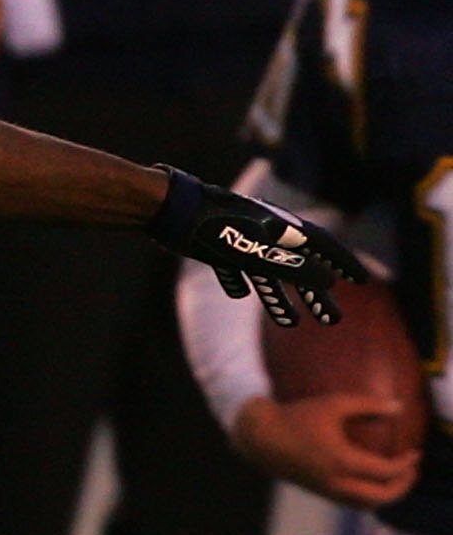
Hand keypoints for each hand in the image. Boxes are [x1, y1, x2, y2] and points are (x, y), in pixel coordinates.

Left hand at [149, 169, 369, 327]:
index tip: (362, 280)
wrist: (172, 211)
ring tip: (292, 323)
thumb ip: (293, 267)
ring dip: (280, 298)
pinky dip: (239, 281)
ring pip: (267, 274)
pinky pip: (232, 268)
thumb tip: (329, 281)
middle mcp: (267, 233)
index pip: (324, 248)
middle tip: (333, 319)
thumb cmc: (218, 231)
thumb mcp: (260, 254)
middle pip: (298, 268)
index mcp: (284, 230)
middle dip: (316, 295)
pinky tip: (240, 293)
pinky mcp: (214, 246)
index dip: (344, 264)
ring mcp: (241, 240)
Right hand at [234, 394, 422, 507]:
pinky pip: (351, 502)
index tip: (414, 453)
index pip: (386, 472)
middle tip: (411, 471)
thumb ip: (368, 404)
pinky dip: (368, 496)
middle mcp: (335, 481)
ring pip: (365, 505)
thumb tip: (398, 407)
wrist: (259, 437)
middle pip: (380, 497)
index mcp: (341, 460)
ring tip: (395, 479)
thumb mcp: (333, 404)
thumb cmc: (296, 416)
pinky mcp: (318, 491)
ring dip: (386, 495)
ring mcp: (325, 490)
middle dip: (402, 487)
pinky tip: (371, 480)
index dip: (406, 464)